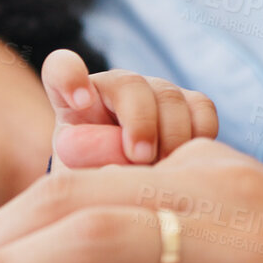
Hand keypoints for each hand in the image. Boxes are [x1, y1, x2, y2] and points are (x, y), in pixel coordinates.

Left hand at [42, 49, 217, 170]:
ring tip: (165, 169)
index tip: (80, 102)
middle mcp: (115, 88)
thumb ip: (88, 171)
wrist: (128, 194)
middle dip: (140, 121)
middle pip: (129, 85)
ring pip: (169, 96)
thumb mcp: (79, 183)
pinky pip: (201, 107)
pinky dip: (199, 134)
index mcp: (73, 100)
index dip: (70, 76)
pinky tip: (189, 161)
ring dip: (171, 136)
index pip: (61, 69)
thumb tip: (116, 170)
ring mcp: (154, 92)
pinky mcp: (188, 103)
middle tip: (140, 157)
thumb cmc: (94, 187)